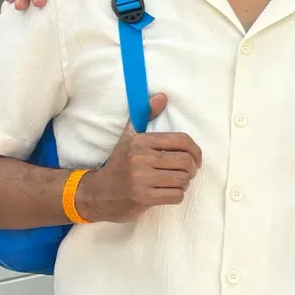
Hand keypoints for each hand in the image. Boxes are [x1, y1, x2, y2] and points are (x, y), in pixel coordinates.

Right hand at [74, 94, 200, 220]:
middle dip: (191, 169)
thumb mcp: (129, 138)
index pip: (181, 140)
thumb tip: (162, 97)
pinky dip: (178, 195)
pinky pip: (176, 195)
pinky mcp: (143, 198)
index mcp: (140, 141)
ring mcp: (141, 179)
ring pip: (183, 180)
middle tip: (187, 172)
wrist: (98, 192)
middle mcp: (141, 158)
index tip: (196, 159)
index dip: (195, 150)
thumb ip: (145, 116)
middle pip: (185, 161)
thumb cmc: (119, 164)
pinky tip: (169, 192)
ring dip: (185, 183)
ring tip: (176, 182)